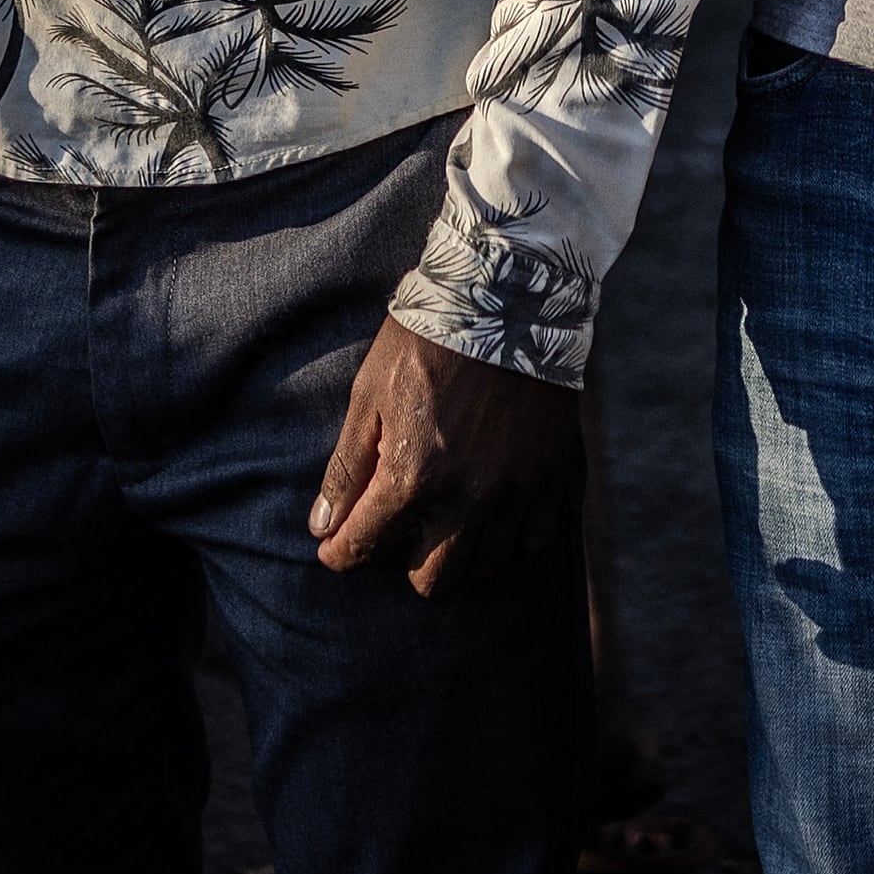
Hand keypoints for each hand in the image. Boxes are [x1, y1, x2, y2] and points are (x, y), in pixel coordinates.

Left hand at [309, 318, 578, 596]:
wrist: (507, 293)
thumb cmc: (427, 339)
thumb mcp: (369, 393)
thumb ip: (347, 467)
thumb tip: (322, 525)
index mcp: (412, 475)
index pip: (366, 545)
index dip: (341, 554)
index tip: (334, 550)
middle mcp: (466, 495)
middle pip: (431, 580)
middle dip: (403, 563)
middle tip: (397, 530)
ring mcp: (514, 488)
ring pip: (485, 567)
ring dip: (459, 553)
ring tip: (445, 521)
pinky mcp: (550, 473)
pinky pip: (534, 540)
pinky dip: (511, 538)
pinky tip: (492, 513)